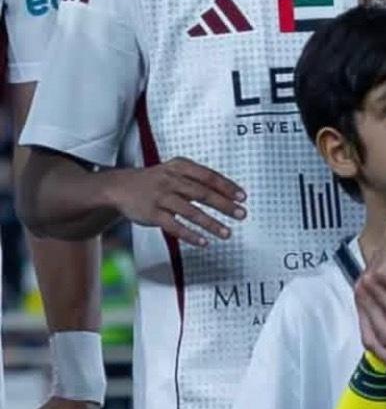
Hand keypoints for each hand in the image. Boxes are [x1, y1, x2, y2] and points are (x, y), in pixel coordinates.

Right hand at [108, 160, 245, 247]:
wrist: (120, 187)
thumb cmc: (155, 180)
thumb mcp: (174, 171)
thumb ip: (197, 179)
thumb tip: (228, 192)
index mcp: (179, 167)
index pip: (208, 176)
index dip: (227, 187)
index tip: (242, 197)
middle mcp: (170, 180)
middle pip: (202, 193)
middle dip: (224, 205)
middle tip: (241, 214)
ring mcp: (160, 197)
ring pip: (190, 212)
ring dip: (211, 223)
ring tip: (227, 233)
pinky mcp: (152, 214)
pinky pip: (174, 226)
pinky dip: (190, 235)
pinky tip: (204, 242)